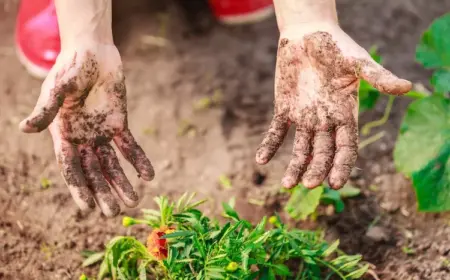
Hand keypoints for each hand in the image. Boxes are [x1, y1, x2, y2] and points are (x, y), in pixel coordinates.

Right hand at [20, 43, 153, 216]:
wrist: (93, 52)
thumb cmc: (71, 67)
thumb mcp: (57, 88)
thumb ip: (46, 109)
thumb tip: (25, 128)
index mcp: (63, 135)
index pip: (71, 168)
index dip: (79, 188)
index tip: (88, 208)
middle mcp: (81, 139)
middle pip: (93, 172)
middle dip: (103, 193)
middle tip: (114, 213)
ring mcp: (100, 133)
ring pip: (112, 165)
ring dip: (122, 183)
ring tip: (134, 202)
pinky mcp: (118, 125)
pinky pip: (129, 147)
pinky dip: (138, 161)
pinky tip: (148, 176)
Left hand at [256, 24, 410, 188]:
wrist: (307, 33)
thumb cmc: (336, 45)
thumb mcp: (357, 61)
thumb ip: (378, 76)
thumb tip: (408, 87)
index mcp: (345, 114)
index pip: (346, 147)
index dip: (341, 166)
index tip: (334, 183)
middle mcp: (326, 121)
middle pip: (323, 153)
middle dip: (316, 170)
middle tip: (308, 185)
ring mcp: (304, 118)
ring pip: (301, 149)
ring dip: (295, 166)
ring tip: (286, 184)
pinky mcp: (285, 110)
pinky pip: (276, 132)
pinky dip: (269, 145)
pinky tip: (261, 160)